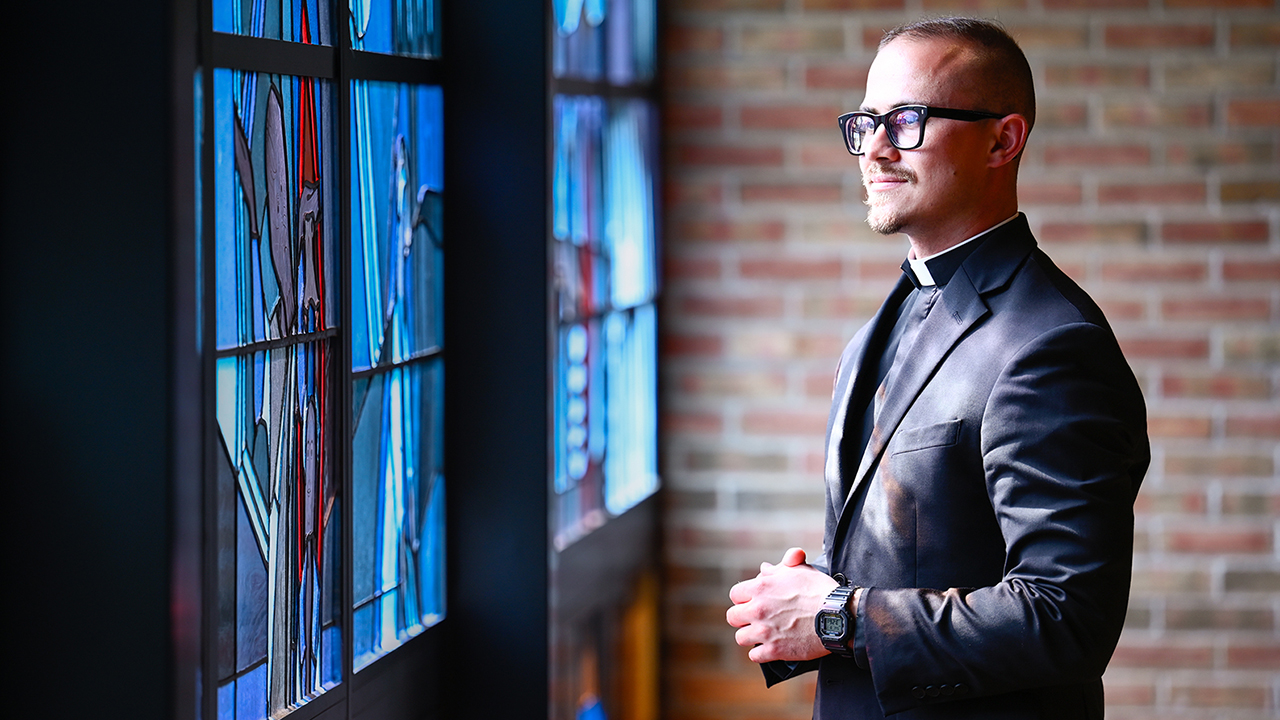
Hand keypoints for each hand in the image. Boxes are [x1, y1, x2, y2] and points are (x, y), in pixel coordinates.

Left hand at [725, 548, 838, 662]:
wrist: (838, 615)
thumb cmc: (821, 591)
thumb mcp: (801, 570)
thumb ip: (781, 566)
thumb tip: (765, 568)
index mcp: (761, 587)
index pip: (735, 595)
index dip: (744, 599)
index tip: (752, 602)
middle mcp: (758, 609)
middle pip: (732, 617)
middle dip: (742, 618)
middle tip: (755, 619)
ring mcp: (765, 631)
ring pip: (740, 638)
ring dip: (750, 636)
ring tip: (763, 634)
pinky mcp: (775, 650)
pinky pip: (754, 656)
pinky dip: (761, 653)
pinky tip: (771, 647)